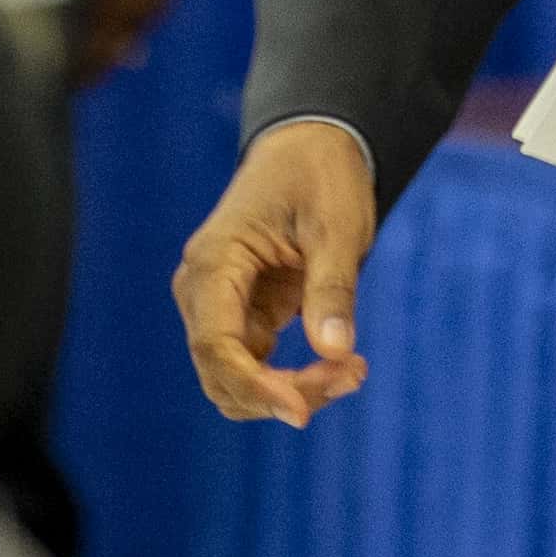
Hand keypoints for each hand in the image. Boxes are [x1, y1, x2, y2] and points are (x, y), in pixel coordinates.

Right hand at [175, 119, 376, 426]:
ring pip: (237, 378)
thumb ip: (333, 288)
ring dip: (289, 389)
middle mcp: (202, 290)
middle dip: (283, 392)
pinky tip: (340, 363)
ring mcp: (216, 306)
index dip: (256, 386)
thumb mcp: (337, 226)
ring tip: (353, 370)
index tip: (303, 410)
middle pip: (223, 373)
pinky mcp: (241, 314)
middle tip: (353, 375)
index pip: (216, 346)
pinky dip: (293, 376)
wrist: (312, 146)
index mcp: (214, 262)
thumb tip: (336, 351)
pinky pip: (255, 365)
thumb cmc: (321, 176)